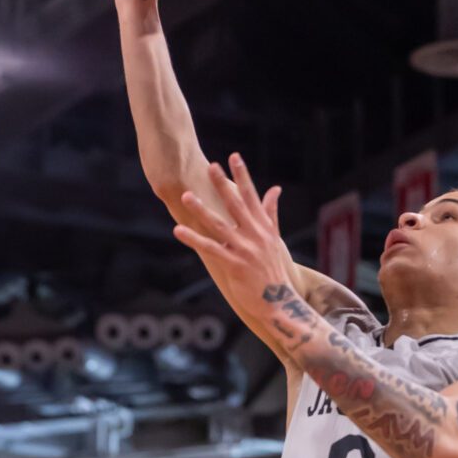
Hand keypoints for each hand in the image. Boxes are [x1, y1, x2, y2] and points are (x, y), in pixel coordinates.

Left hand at [173, 155, 293, 319]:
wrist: (279, 300)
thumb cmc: (273, 269)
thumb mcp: (274, 238)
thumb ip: (270, 212)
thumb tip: (275, 189)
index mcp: (263, 227)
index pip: (251, 196)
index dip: (242, 176)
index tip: (233, 157)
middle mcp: (254, 235)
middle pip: (235, 205)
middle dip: (222, 184)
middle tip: (210, 166)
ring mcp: (244, 250)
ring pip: (219, 225)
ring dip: (201, 209)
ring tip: (187, 195)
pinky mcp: (234, 265)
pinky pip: (210, 249)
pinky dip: (194, 240)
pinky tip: (178, 231)